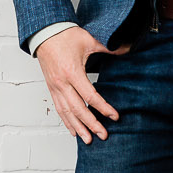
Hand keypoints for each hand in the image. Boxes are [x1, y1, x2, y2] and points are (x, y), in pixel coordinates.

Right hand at [35, 26, 128, 144]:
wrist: (45, 33)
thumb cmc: (65, 36)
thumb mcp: (89, 40)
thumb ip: (108, 47)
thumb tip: (127, 48)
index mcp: (72, 72)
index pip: (90, 96)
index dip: (103, 108)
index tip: (115, 116)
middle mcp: (62, 83)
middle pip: (78, 109)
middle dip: (91, 124)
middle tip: (104, 135)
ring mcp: (55, 87)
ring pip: (67, 112)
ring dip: (78, 127)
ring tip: (88, 140)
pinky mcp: (52, 88)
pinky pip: (59, 108)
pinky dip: (66, 121)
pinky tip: (73, 130)